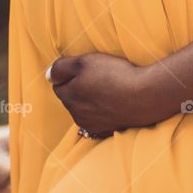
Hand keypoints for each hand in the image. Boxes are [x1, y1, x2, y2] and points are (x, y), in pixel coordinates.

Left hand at [49, 52, 167, 137]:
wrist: (144, 96)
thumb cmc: (114, 75)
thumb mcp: (84, 62)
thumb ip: (61, 68)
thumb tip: (48, 75)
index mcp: (69, 97)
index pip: (59, 85)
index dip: (70, 75)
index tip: (85, 69)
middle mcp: (77, 115)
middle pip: (71, 99)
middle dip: (78, 89)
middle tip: (98, 77)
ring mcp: (92, 125)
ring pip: (84, 111)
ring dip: (91, 102)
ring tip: (108, 90)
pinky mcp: (108, 130)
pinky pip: (99, 120)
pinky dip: (103, 112)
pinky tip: (114, 103)